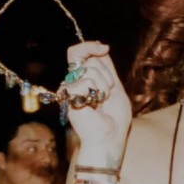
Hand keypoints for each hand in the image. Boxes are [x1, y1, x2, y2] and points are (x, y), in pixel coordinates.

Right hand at [63, 42, 131, 165]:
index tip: (104, 48)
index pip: (80, 52)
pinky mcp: (67, 97)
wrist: (110, 136)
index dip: (90, 46)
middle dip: (105, 73)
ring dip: (104, 85)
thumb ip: (107, 67)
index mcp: (84, 77)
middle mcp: (74, 81)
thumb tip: (101, 46)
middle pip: (87, 57)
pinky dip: (96, 92)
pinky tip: (95, 105)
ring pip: (89, 69)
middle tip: (107, 92)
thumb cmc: (114, 117)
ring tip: (101, 101)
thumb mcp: (115, 86)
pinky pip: (85, 81)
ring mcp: (69, 88)